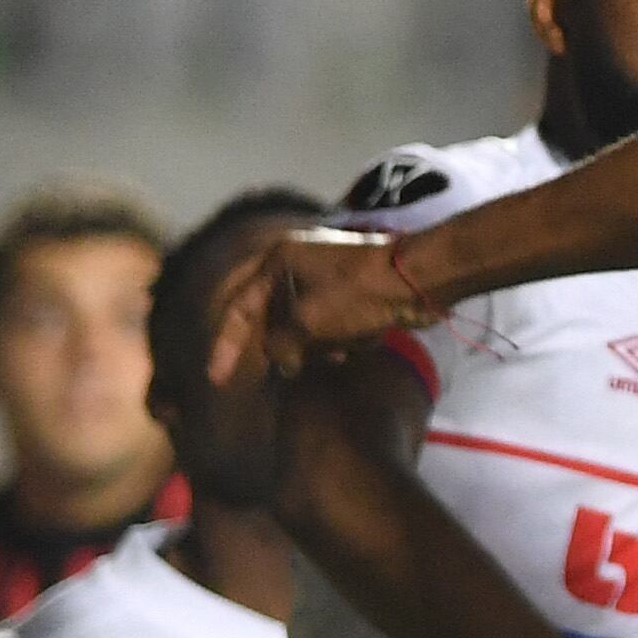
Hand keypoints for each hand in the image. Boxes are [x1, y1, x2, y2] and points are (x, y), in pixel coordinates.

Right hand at [206, 228, 437, 384]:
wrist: (422, 279)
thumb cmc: (359, 294)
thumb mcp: (308, 322)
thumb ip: (281, 344)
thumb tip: (283, 362)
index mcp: (279, 258)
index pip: (239, 306)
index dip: (225, 345)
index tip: (216, 379)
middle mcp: (299, 263)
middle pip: (274, 316)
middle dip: (285, 345)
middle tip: (289, 369)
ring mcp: (328, 277)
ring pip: (305, 324)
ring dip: (318, 344)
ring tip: (337, 352)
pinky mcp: (354, 293)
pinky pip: (334, 325)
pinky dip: (342, 339)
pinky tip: (358, 345)